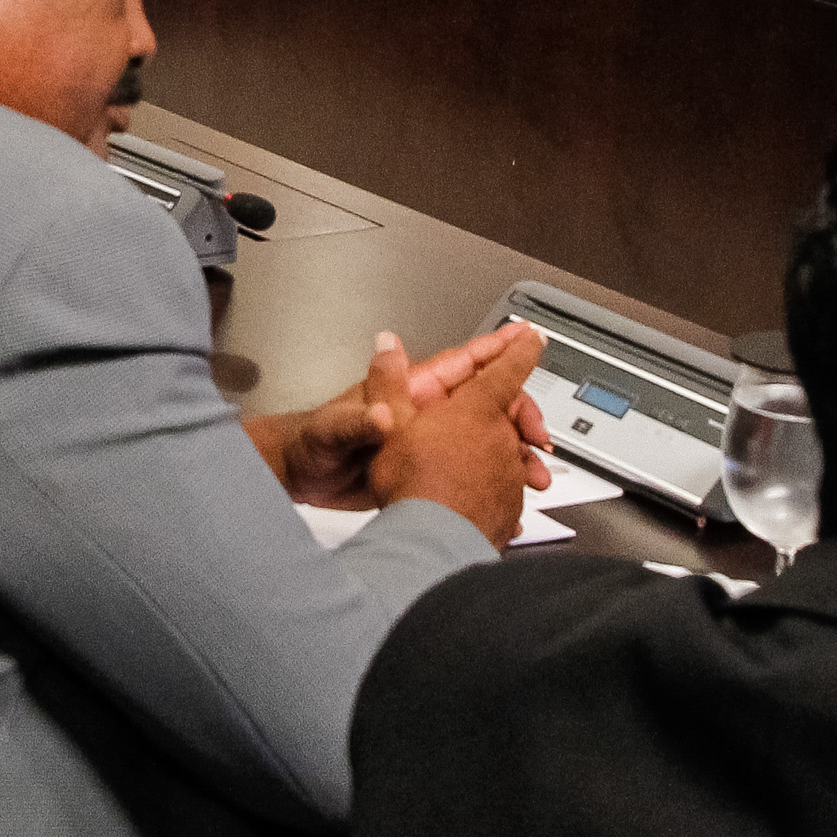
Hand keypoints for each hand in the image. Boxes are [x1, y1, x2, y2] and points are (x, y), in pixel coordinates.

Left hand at [253, 322, 548, 511]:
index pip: (461, 365)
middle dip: (519, 416)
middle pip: (486, 404)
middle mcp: (422, 414)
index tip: (528, 337)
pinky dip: (495, 481)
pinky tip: (511, 498)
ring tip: (534, 475)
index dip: (497, 350)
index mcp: (408, 393)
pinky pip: (470, 469)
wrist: (298, 479)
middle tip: (538, 438)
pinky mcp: (424, 470)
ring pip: (485, 439)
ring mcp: (427, 441)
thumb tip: (383, 415)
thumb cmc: (310, 445)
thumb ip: (359, 421)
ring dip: (513, 454)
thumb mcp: (332, 430)